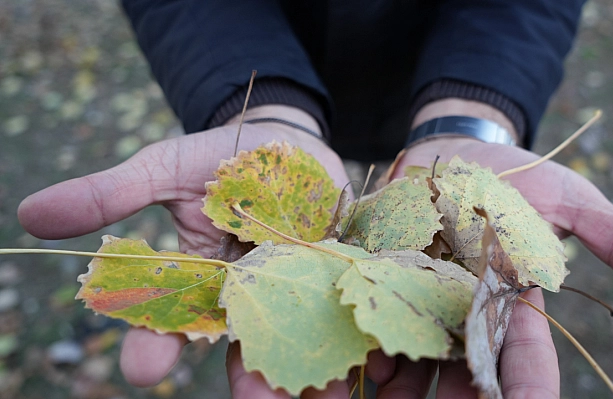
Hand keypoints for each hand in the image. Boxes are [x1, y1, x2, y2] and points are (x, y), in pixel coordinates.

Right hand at [16, 112, 361, 397]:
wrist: (281, 139)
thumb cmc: (216, 157)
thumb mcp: (161, 170)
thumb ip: (109, 195)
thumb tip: (29, 215)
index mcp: (201, 281)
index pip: (174, 323)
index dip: (155, 346)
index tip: (143, 371)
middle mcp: (249, 294)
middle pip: (245, 343)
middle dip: (248, 376)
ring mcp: (296, 285)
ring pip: (301, 333)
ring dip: (311, 368)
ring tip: (324, 395)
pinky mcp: (338, 268)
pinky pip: (345, 302)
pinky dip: (355, 327)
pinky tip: (368, 356)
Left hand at [387, 135, 612, 397]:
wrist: (452, 150)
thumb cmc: (517, 178)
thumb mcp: (569, 201)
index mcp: (510, 303)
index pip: (523, 356)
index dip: (528, 387)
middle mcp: (463, 311)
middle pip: (462, 369)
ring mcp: (419, 296)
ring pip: (414, 353)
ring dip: (403, 385)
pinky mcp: (381, 275)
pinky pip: (371, 314)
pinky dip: (365, 341)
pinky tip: (356, 364)